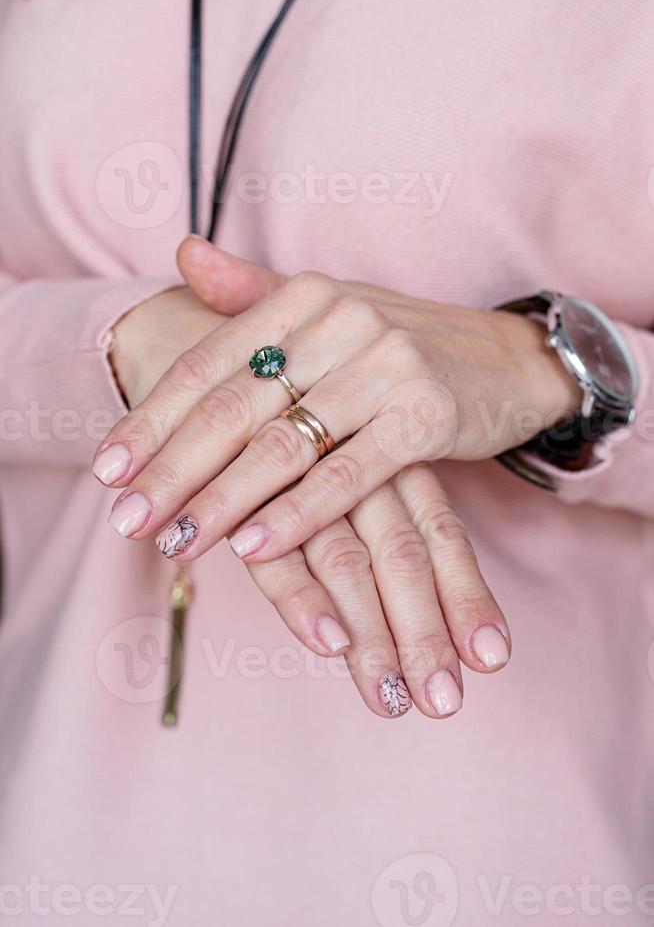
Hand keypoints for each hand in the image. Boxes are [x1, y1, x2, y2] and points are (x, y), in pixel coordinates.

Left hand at [95, 243, 515, 718]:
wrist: (508, 359)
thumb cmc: (402, 343)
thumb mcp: (328, 310)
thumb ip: (251, 291)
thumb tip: (181, 253)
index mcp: (303, 297)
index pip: (208, 364)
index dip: (153, 418)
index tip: (107, 468)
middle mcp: (339, 322)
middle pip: (233, 407)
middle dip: (172, 470)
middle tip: (126, 520)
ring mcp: (385, 366)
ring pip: (283, 444)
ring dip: (222, 500)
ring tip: (174, 542)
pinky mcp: (425, 413)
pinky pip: (347, 473)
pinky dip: (297, 512)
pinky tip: (252, 546)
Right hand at [242, 461, 509, 718]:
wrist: (221, 390)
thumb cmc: (308, 453)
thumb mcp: (366, 478)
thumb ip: (401, 531)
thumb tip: (466, 623)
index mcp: (394, 466)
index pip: (441, 536)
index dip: (467, 597)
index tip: (493, 659)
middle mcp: (358, 476)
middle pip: (402, 559)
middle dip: (425, 636)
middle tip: (443, 703)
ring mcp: (301, 488)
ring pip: (348, 565)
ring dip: (372, 639)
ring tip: (391, 699)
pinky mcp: (246, 507)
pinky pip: (279, 561)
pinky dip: (305, 602)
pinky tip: (329, 643)